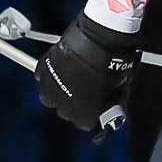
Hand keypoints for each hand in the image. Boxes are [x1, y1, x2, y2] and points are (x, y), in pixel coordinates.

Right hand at [35, 13, 142, 131]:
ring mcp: (52, 86)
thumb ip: (113, 103)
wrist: (101, 37)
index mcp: (84, 112)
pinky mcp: (44, 68)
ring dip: (59, 91)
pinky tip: (60, 70)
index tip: (93, 107)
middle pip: (65, 112)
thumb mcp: (120, 88)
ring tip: (69, 81)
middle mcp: (64, 104)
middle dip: (73, 104)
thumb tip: (112, 109)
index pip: (84, 123)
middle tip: (82, 91)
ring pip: (49, 97)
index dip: (90, 114)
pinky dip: (49, 76)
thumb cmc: (114, 62)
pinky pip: (42, 78)